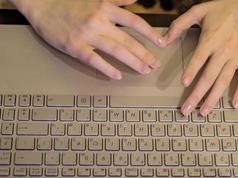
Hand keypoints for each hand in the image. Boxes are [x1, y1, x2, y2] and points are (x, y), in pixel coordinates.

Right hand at [11, 0, 164, 79]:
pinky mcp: (75, 47)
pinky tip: (117, 76)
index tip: (161, 43)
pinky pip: (94, 60)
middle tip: (155, 63)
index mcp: (105, 8)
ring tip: (144, 70)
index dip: (149, 33)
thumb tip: (134, 0)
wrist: (41, 4)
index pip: (134, 22)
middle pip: (128, 40)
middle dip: (145, 53)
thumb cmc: (69, 2)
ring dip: (133, 62)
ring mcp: (87, 35)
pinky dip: (107, 68)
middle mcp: (99, 21)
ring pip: (115, 51)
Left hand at [163, 0, 237, 115]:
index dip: (191, 72)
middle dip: (197, 95)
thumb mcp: (199, 10)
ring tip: (204, 112)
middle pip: (209, 77)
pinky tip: (234, 103)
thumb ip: (179, 24)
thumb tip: (164, 39)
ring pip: (224, 81)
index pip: (199, 59)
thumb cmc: (225, 7)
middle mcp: (224, 50)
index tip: (184, 84)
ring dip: (214, 98)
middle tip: (187, 109)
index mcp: (211, 39)